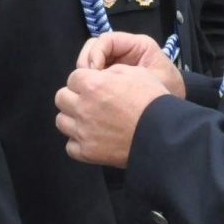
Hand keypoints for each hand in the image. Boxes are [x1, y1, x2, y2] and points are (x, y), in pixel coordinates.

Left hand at [55, 66, 169, 167]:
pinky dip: (78, 141)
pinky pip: (70, 145)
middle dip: (74, 96)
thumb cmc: (153, 101)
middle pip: (61, 98)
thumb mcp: (136, 73)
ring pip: (62, 121)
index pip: (73, 77)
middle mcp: (83, 108)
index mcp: (93, 85)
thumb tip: (101, 75)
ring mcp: (83, 132)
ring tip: (89, 119)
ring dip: (73, 118)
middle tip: (89, 101)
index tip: (93, 85)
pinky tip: (92, 137)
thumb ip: (112, 71)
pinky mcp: (88, 152)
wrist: (162, 134)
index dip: (84, 80)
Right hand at [77, 31, 184, 98]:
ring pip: (89, 61)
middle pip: (93, 47)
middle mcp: (122, 50)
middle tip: (90, 82)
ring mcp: (114, 63)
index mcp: (136, 45)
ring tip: (91, 90)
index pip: (106, 40)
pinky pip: (93, 77)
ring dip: (86, 75)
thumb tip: (98, 73)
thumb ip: (130, 74)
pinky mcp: (109, 76)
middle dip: (87, 63)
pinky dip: (90, 85)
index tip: (96, 71)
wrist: (174, 107)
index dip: (96, 53)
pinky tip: (94, 95)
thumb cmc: (168, 88)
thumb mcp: (154, 78)